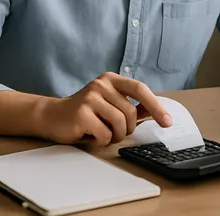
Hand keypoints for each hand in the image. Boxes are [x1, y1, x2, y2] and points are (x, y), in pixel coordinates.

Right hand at [40, 72, 171, 144]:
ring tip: (103, 133)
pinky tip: (92, 135)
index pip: (140, 89)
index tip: (167, 121)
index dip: (156, 105)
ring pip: (119, 124)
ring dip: (115, 136)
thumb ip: (133, 107)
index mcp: (111, 79)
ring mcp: (90, 97)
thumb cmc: (86, 113)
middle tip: (115, 131)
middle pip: (130, 112)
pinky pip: (105, 134)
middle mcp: (101, 84)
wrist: (52, 116)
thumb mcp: (110, 105)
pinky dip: (102, 141)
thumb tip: (158, 113)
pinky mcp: (81, 113)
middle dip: (127, 129)